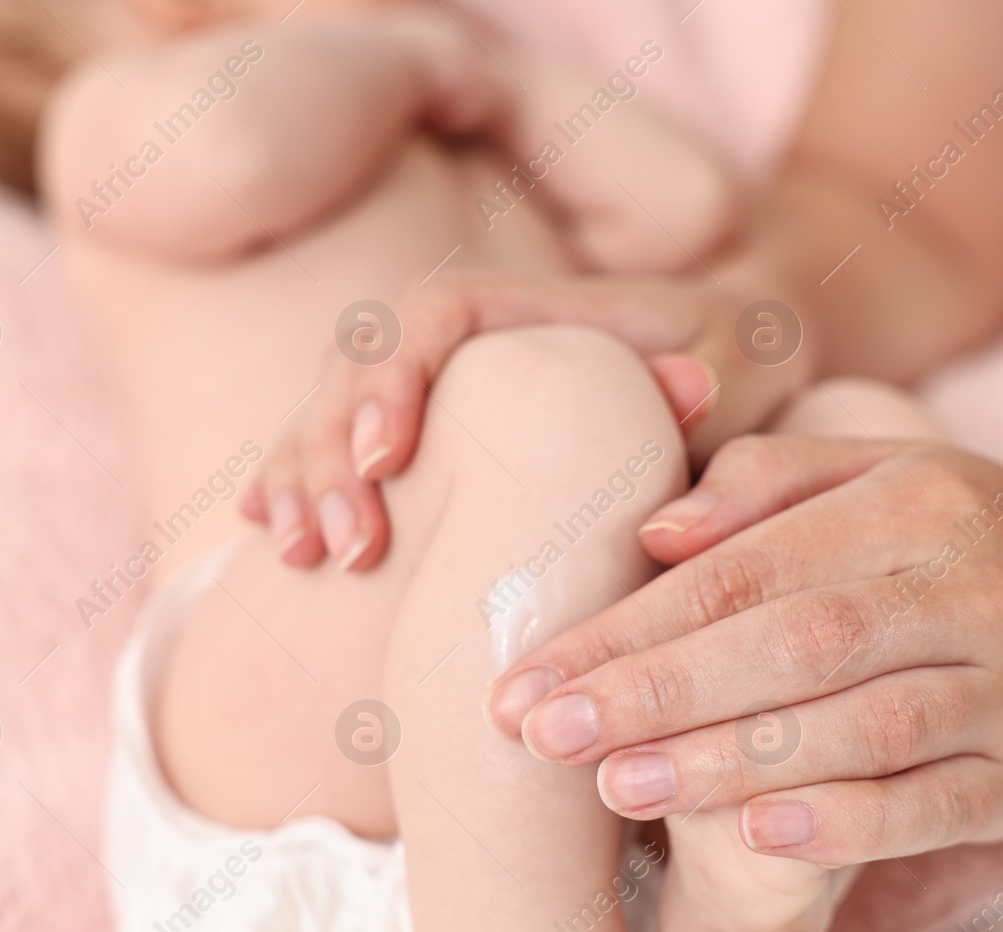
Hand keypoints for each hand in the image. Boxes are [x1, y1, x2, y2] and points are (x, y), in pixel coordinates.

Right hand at [243, 271, 815, 569]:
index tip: (385, 461)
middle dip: (329, 451)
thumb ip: (715, 372)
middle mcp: (459, 337)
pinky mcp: (415, 431)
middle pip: (359, 368)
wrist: (711, 367)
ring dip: (300, 476)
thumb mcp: (737, 361)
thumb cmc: (723, 364)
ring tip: (296, 555)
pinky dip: (292, 481)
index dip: (394, 381)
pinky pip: (331, 445)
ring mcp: (428, 383)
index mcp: (522, 305)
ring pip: (328, 407)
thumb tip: (691, 386)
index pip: (431, 319)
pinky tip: (265, 533)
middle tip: (343, 549)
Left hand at [482, 434, 1002, 863]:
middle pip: (793, 641)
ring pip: (860, 726)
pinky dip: (848, 823)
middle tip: (543, 734)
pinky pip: (937, 802)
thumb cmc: (964, 535)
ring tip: (618, 788)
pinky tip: (759, 836)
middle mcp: (969, 585)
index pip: (746, 566)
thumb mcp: (881, 474)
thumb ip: (765, 486)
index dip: (632, 623)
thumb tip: (654, 533)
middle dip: (656, 691)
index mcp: (912, 501)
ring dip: (731, 762)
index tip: (534, 672)